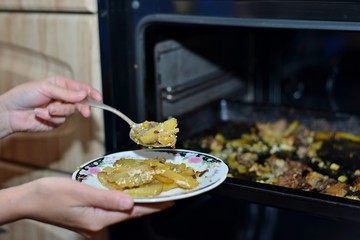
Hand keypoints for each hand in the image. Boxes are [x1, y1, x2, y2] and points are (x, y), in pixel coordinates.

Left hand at [0, 76, 101, 136]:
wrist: (10, 113)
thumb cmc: (24, 95)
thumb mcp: (46, 88)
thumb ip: (66, 93)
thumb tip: (83, 94)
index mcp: (62, 85)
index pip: (81, 88)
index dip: (92, 93)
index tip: (98, 98)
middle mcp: (63, 98)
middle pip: (81, 102)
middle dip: (81, 107)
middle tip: (84, 112)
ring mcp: (60, 110)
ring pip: (70, 113)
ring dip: (58, 111)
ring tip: (46, 109)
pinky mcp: (56, 122)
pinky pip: (61, 121)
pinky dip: (51, 118)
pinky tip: (40, 114)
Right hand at [1, 177, 173, 237]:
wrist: (31, 200)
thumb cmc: (51, 195)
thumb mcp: (80, 192)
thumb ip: (107, 198)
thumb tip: (132, 202)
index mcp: (98, 220)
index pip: (133, 212)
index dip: (154, 206)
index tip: (170, 201)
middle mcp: (98, 224)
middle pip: (130, 213)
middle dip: (149, 204)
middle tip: (166, 195)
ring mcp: (93, 222)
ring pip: (122, 211)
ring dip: (138, 202)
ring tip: (153, 193)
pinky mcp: (89, 217)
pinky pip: (112, 209)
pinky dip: (123, 201)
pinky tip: (129, 195)